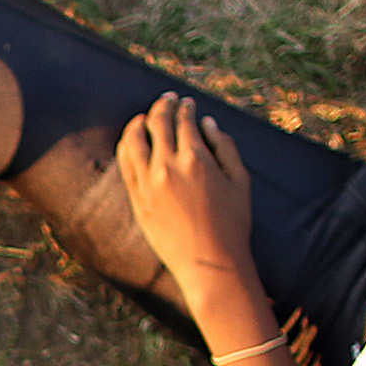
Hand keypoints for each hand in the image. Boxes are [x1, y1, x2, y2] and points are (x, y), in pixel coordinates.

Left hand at [117, 94, 258, 294]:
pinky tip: (133, 140)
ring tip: (145, 117)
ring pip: (134, 139)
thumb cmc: (233, 224)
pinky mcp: (136, 199)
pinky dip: (127, 145)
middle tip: (167, 100)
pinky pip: (125, 162)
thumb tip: (208, 123)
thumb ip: (226, 147)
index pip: (184, 120)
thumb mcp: (241, 182)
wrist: (210, 264)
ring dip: (139, 122)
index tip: (187, 103)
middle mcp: (168, 166)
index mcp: (196, 159)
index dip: (185, 107)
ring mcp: (148, 183)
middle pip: (157, 122)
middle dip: (163, 106)